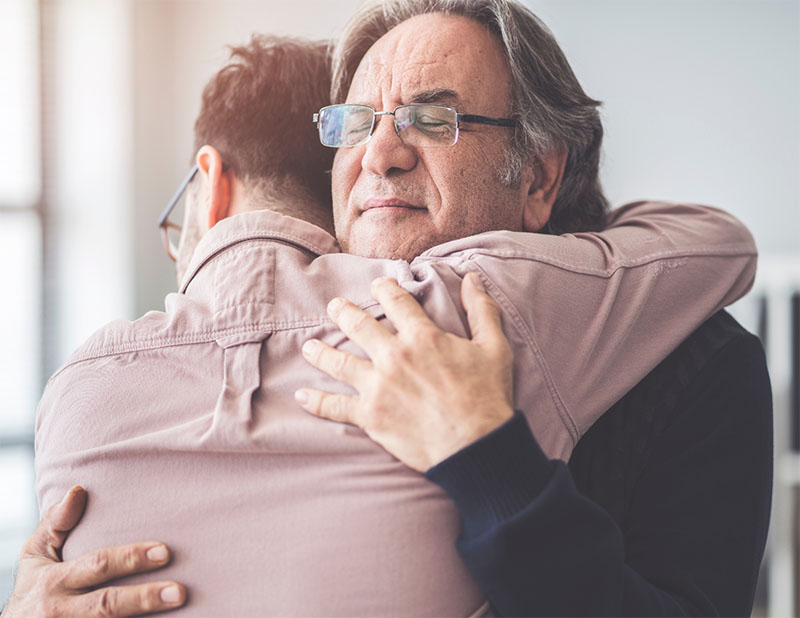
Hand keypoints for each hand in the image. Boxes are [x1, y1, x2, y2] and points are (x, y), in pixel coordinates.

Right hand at [3, 486, 185, 616]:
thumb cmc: (34, 586)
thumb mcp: (35, 554)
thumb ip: (56, 523)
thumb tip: (79, 490)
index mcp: (54, 581)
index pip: (98, 566)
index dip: (131, 558)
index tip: (165, 550)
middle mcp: (61, 611)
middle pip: (107, 604)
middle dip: (144, 597)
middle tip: (179, 591)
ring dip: (144, 617)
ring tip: (175, 606)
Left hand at [296, 273, 513, 471]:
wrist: (475, 447)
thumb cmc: (487, 397)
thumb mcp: (494, 347)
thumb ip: (482, 310)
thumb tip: (473, 278)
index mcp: (422, 337)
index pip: (396, 301)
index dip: (384, 288)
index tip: (378, 285)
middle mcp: (393, 356)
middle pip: (358, 325)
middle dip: (343, 312)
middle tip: (334, 306)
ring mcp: (378, 386)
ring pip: (338, 362)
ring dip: (321, 352)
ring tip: (309, 347)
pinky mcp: (370, 416)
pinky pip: (335, 407)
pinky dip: (316, 401)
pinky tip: (302, 395)